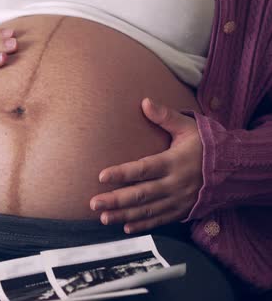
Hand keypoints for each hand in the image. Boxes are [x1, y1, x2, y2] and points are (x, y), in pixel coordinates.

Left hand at [89, 98, 202, 233]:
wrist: (234, 169)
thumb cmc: (206, 145)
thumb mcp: (188, 127)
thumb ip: (165, 116)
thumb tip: (144, 101)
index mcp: (174, 162)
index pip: (143, 169)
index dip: (122, 173)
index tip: (102, 176)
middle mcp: (175, 184)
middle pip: (141, 194)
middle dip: (116, 200)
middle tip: (94, 203)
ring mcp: (179, 200)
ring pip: (148, 210)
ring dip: (124, 215)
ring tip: (103, 217)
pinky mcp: (182, 210)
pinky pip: (161, 220)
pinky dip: (144, 225)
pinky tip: (126, 227)